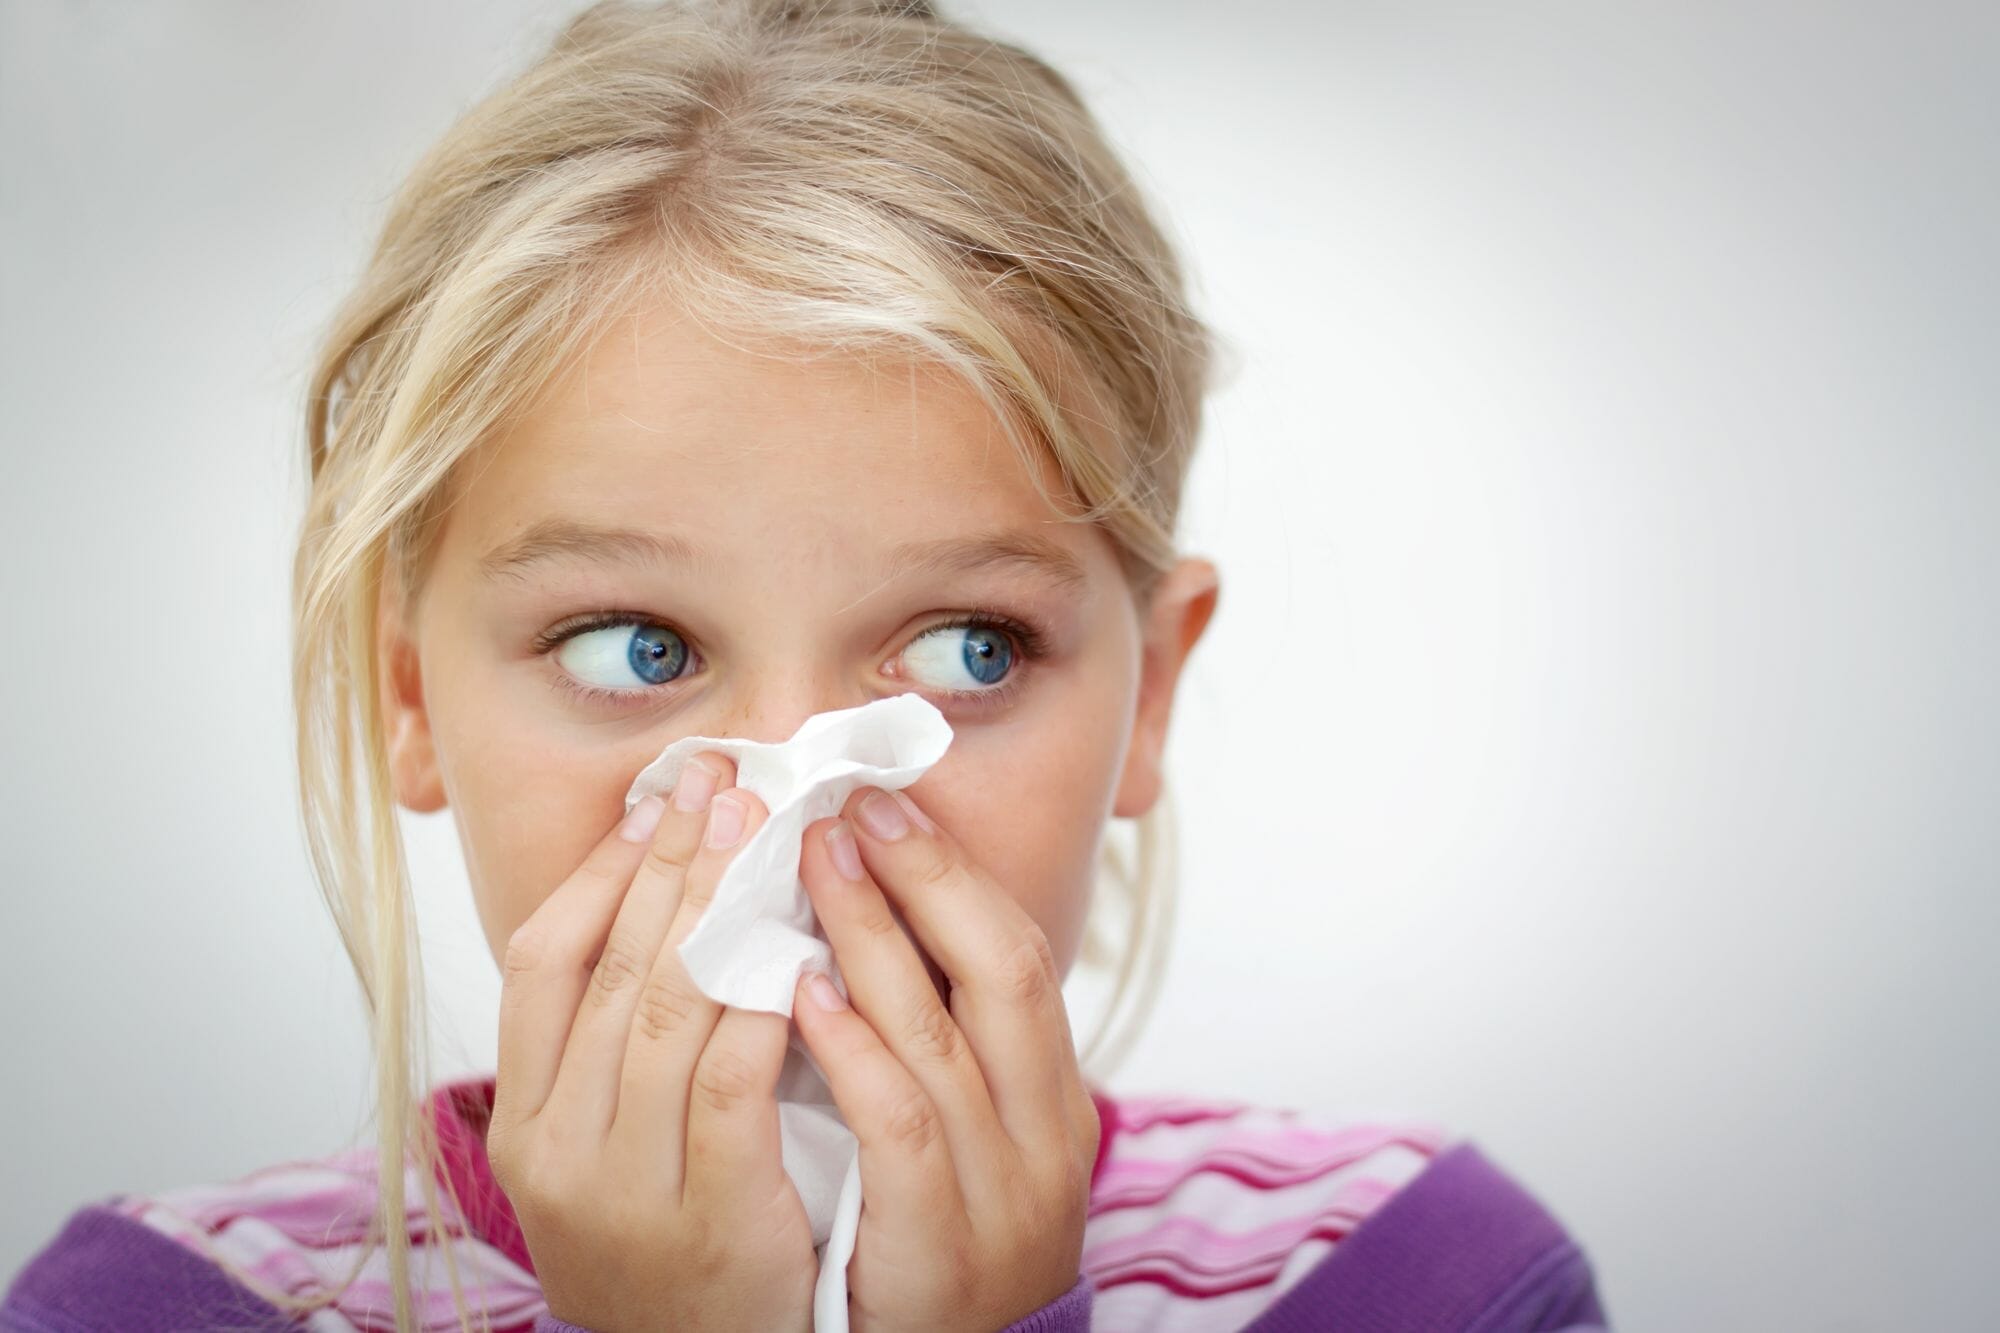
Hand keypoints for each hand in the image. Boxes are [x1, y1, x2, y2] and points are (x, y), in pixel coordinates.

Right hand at [485, 754, 817, 1332]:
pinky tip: (799, 943)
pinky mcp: (710, 1218)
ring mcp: (627, 1189)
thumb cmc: (664, 1242)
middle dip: (674, 863)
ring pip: (668, 1012)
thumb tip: (662, 897)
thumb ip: (613, 1048)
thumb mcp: (605, 1152)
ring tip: (768, 834)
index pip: (540, 963)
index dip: (600, 873)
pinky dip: (764, 1003)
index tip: (657, 799)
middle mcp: (557, 1151)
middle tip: (726, 780)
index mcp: (522, 1123)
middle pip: (612, 969)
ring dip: (723, 909)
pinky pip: (734, 1082)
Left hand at [790, 784, 1099, 1332]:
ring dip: (871, 937)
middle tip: (842, 808)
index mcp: (1056, 1097)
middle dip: (922, 878)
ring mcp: (1002, 1192)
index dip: (952, 872)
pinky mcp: (941, 1246)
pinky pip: (901, 1127)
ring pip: (942, 1035)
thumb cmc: (944, 1243)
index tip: (881, 803)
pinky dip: (853, 1050)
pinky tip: (800, 992)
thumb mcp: (977, 1142)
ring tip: (805, 864)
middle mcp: (1047, 1134)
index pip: (1019, 954)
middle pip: (1001, 970)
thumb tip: (878, 924)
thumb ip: (946, 1047)